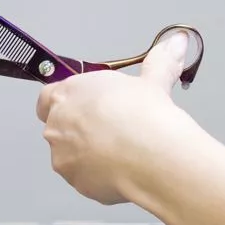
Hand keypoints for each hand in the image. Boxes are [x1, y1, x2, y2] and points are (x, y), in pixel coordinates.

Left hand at [35, 32, 199, 204]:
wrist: (153, 156)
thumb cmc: (146, 117)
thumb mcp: (153, 82)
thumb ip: (160, 61)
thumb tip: (175, 43)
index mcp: (68, 93)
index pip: (48, 97)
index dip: (68, 103)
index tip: (87, 108)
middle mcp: (57, 123)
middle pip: (59, 126)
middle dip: (81, 130)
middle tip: (112, 131)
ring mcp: (62, 154)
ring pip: (69, 154)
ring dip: (88, 154)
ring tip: (121, 152)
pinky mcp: (74, 180)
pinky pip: (83, 177)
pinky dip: (98, 176)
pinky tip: (123, 169)